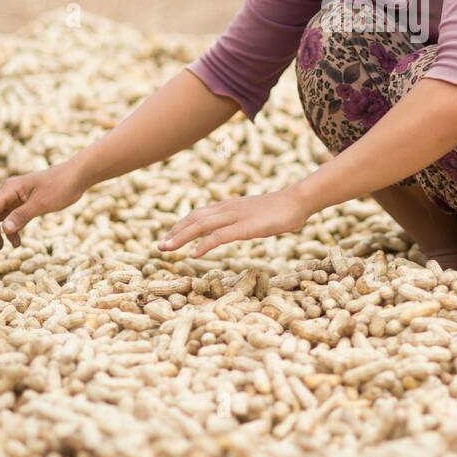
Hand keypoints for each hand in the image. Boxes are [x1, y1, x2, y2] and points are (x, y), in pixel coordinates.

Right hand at [0, 160, 86, 249]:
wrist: (77, 176)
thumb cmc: (60, 186)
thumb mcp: (42, 203)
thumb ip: (22, 215)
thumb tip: (4, 229)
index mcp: (10, 188)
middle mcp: (9, 192)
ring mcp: (16, 197)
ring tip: (0, 248)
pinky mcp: (25, 202)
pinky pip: (11, 217)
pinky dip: (11, 229)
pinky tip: (16, 242)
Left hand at [157, 188, 310, 256]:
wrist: (296, 201)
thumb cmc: (279, 210)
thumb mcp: (253, 214)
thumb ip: (240, 219)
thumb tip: (231, 229)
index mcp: (229, 206)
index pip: (198, 214)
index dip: (182, 225)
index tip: (169, 237)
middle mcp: (227, 209)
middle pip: (194, 219)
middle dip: (175, 232)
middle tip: (160, 245)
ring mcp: (235, 217)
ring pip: (201, 226)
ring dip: (181, 237)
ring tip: (167, 248)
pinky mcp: (245, 227)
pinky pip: (220, 236)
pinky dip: (204, 244)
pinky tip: (194, 254)